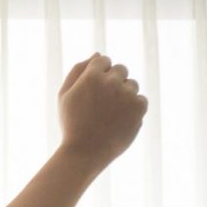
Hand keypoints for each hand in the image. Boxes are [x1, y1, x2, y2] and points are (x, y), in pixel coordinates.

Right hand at [59, 52, 147, 167]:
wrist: (85, 153)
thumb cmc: (72, 124)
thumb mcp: (65, 96)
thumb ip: (77, 72)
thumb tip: (97, 54)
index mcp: (91, 76)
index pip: (104, 60)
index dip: (98, 75)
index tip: (93, 92)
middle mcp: (111, 81)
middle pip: (121, 69)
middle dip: (113, 82)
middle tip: (102, 105)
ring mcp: (127, 93)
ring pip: (132, 84)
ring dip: (124, 95)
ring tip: (110, 115)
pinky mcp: (139, 106)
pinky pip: (141, 99)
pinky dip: (132, 109)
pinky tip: (119, 121)